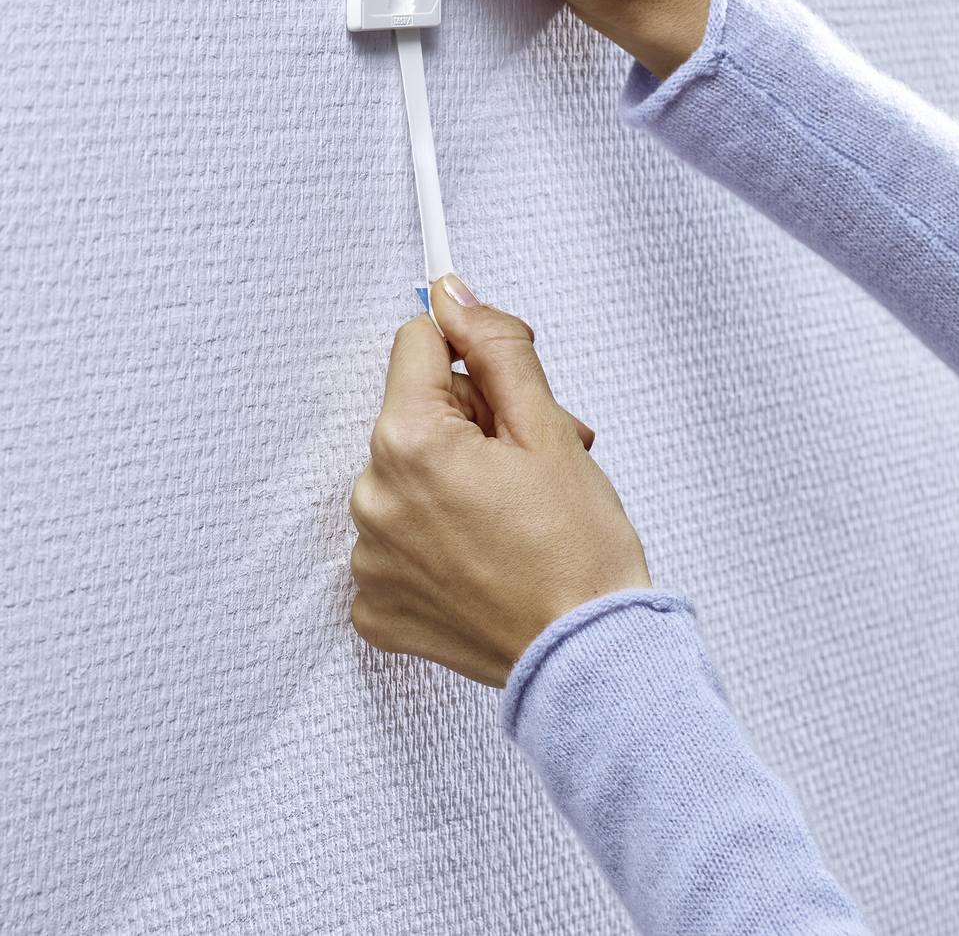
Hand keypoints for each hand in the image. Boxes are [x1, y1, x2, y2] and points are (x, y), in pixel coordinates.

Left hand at [348, 274, 650, 686]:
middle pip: (415, 416)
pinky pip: (399, 544)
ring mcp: (369, 560)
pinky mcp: (375, 608)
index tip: (508, 386)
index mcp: (408, 444)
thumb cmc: (579, 554)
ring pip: (410, 479)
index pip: (418, 345)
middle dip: (475, 426)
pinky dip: (439, 544)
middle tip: (536, 464)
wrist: (588, 660)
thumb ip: (496, 348)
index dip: (475, 359)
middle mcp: (372, 499)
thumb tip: (453, 297)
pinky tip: (488, 559)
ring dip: (458, 484)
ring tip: (520, 517)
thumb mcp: (548, 429)